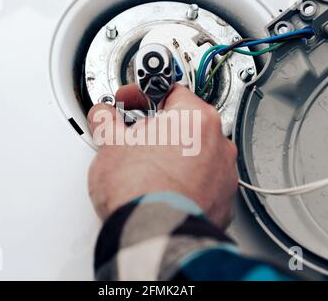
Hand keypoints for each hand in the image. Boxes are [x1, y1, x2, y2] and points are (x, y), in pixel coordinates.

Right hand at [87, 84, 238, 228]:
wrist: (155, 237)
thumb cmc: (139, 191)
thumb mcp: (110, 145)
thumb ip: (106, 120)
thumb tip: (103, 115)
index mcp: (195, 118)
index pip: (169, 90)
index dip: (142, 94)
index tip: (128, 101)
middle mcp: (218, 143)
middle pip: (184, 123)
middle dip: (158, 128)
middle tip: (134, 140)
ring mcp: (224, 173)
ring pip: (195, 153)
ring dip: (173, 156)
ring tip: (147, 170)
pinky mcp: (223, 200)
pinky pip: (202, 181)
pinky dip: (186, 182)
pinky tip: (163, 189)